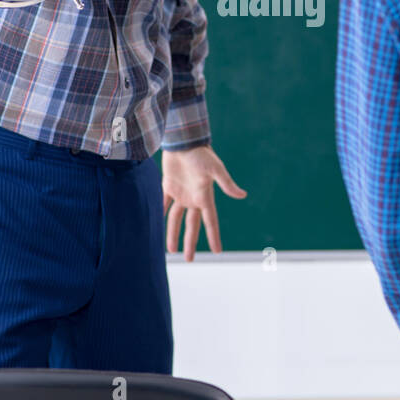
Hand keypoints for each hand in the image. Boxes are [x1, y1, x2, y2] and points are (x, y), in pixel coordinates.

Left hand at [161, 145, 247, 260]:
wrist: (185, 141)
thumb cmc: (201, 154)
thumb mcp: (215, 169)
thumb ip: (226, 184)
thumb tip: (243, 195)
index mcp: (205, 197)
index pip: (211, 222)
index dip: (214, 237)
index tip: (217, 252)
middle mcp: (194, 198)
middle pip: (192, 226)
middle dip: (190, 242)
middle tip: (189, 259)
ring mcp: (181, 193)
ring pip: (176, 218)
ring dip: (173, 233)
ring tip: (171, 250)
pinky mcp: (169, 185)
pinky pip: (164, 203)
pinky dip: (160, 212)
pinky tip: (156, 223)